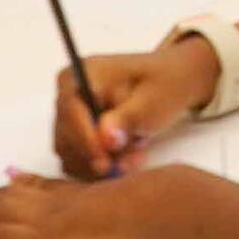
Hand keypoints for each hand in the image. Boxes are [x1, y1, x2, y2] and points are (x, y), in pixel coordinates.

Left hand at [0, 171, 166, 238]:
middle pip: (2, 198)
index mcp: (65, 193)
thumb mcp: (115, 195)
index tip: (1, 179)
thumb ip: (99, 194)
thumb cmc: (135, 206)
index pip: (30, 187)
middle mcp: (45, 203)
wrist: (134, 209)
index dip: (10, 185)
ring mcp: (37, 221)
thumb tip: (95, 192)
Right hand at [54, 39, 218, 176]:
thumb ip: (126, 119)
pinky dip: (103, 166)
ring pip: (72, 154)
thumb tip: (105, 139)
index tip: (105, 162)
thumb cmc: (162, 84)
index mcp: (83, 73)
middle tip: (133, 160)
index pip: (71, 110)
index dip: (85, 139)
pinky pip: (79, 161)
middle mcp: (68, 94)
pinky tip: (129, 155)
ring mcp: (69, 116)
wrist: (171, 82)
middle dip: (99, 155)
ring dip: (104, 163)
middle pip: (66, 137)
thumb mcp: (152, 100)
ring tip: (136, 153)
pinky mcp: (75, 136)